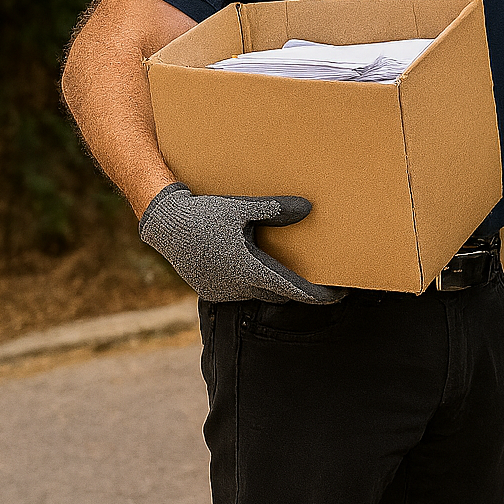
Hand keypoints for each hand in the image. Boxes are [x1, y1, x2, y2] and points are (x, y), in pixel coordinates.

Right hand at [138, 183, 342, 303]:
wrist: (165, 225)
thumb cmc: (205, 214)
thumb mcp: (241, 208)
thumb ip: (275, 210)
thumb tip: (308, 208)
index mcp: (249, 269)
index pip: (292, 290)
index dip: (318, 295)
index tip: (338, 295)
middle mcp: (237, 286)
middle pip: (280, 294)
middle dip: (301, 290)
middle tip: (324, 283)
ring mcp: (223, 291)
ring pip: (260, 294)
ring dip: (277, 287)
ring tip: (295, 274)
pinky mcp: (211, 290)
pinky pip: (242, 293)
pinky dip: (257, 286)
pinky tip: (262, 271)